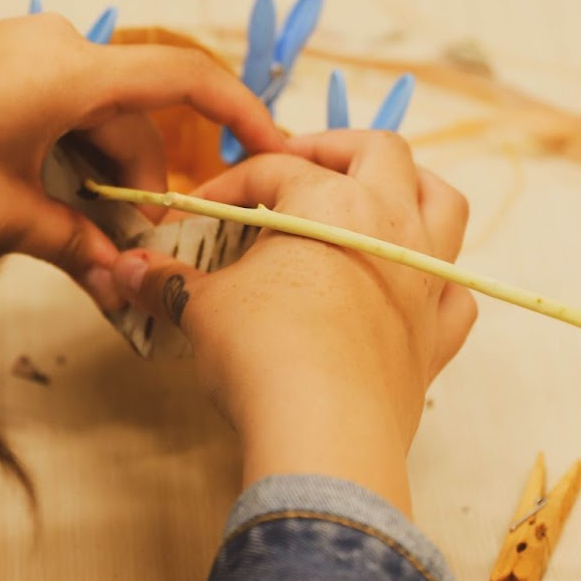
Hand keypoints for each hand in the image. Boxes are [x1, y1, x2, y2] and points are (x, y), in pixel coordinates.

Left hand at [0, 15, 284, 305]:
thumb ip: (76, 243)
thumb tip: (127, 281)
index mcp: (67, 68)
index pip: (182, 78)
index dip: (240, 112)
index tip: (275, 150)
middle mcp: (55, 43)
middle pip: (136, 114)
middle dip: (146, 181)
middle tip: (139, 251)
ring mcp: (23, 48)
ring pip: (98, 114)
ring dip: (104, 173)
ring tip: (89, 240)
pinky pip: (61, 104)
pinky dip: (71, 153)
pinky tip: (52, 202)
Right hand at [110, 131, 475, 514]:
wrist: (324, 431)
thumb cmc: (263, 353)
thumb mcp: (203, 307)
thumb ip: (167, 281)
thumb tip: (126, 270)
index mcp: (330, 201)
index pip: (273, 169)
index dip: (229, 185)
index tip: (198, 212)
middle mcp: (390, 224)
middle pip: (380, 152)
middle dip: (336, 149)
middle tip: (297, 165)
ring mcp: (424, 278)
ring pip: (443, 201)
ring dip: (412, 187)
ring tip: (373, 196)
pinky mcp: (438, 334)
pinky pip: (454, 290)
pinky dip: (436, 279)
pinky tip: (408, 286)